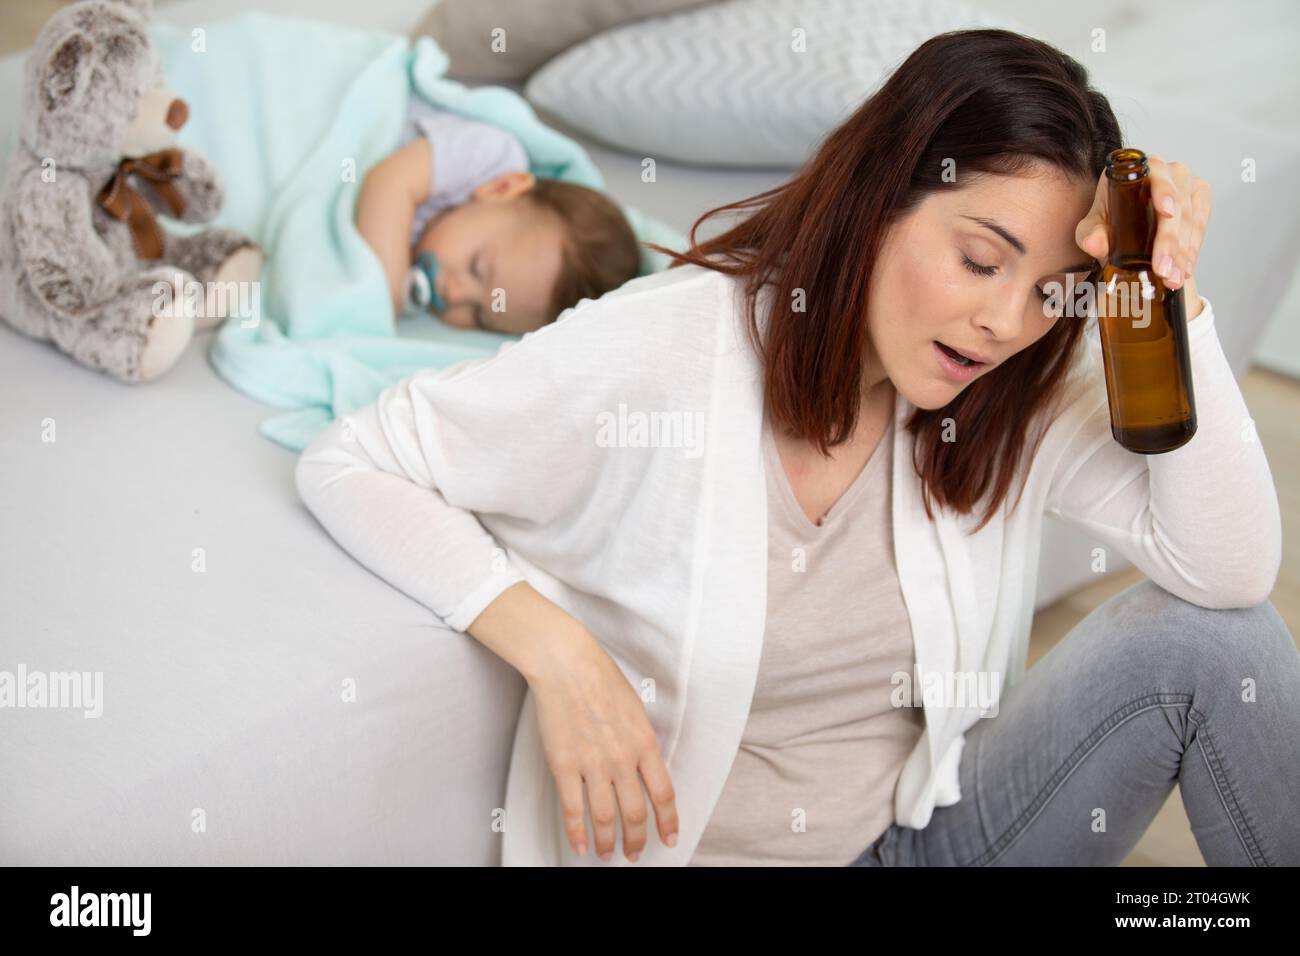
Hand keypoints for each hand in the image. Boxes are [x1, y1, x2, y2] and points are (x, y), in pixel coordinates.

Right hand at [528, 629, 679, 862]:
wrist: (567, 665)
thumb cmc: (600, 679)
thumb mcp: (636, 710)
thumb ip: (641, 742)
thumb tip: (644, 769)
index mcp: (644, 743)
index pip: (663, 794)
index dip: (668, 822)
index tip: (669, 837)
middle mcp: (622, 759)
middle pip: (635, 814)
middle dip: (637, 840)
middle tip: (635, 852)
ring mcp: (593, 764)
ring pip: (605, 818)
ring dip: (608, 842)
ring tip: (608, 854)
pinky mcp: (564, 766)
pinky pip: (573, 809)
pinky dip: (577, 833)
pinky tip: (580, 845)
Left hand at [1075, 154, 1211, 310]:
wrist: (1125, 229)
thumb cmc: (1108, 221)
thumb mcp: (1092, 228)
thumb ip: (1089, 234)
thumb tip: (1094, 244)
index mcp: (1138, 169)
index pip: (1157, 174)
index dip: (1165, 192)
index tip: (1167, 213)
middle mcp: (1167, 171)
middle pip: (1177, 203)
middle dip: (1170, 240)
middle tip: (1162, 269)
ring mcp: (1186, 184)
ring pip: (1191, 218)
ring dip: (1183, 252)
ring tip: (1171, 277)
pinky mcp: (1199, 198)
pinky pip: (1201, 224)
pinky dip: (1192, 250)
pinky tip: (1184, 269)